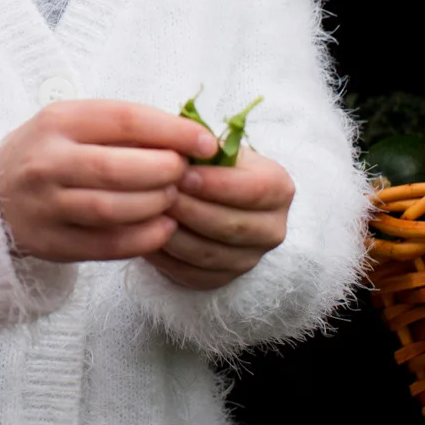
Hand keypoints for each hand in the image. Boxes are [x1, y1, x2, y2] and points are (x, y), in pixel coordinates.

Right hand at [0, 100, 217, 262]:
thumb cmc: (53, 153)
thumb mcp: (76, 124)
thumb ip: (125, 128)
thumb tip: (192, 137)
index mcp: (58, 121)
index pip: (125, 120)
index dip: (173, 132)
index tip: (206, 143)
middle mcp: (46, 162)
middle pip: (118, 168)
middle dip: (165, 171)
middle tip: (185, 174)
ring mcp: (45, 206)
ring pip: (111, 209)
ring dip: (155, 205)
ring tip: (173, 199)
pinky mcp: (51, 243)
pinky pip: (105, 245)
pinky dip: (142, 239)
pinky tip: (163, 229)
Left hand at [143, 147, 293, 290]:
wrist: (210, 194)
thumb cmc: (210, 163)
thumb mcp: (213, 147)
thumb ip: (200, 145)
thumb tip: (177, 147)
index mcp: (279, 189)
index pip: (253, 190)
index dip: (216, 184)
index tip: (181, 174)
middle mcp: (272, 229)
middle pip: (230, 226)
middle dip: (190, 210)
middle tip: (158, 194)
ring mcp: (249, 259)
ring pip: (207, 253)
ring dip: (173, 234)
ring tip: (147, 212)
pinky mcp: (223, 278)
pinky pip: (191, 273)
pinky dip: (166, 256)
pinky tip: (146, 234)